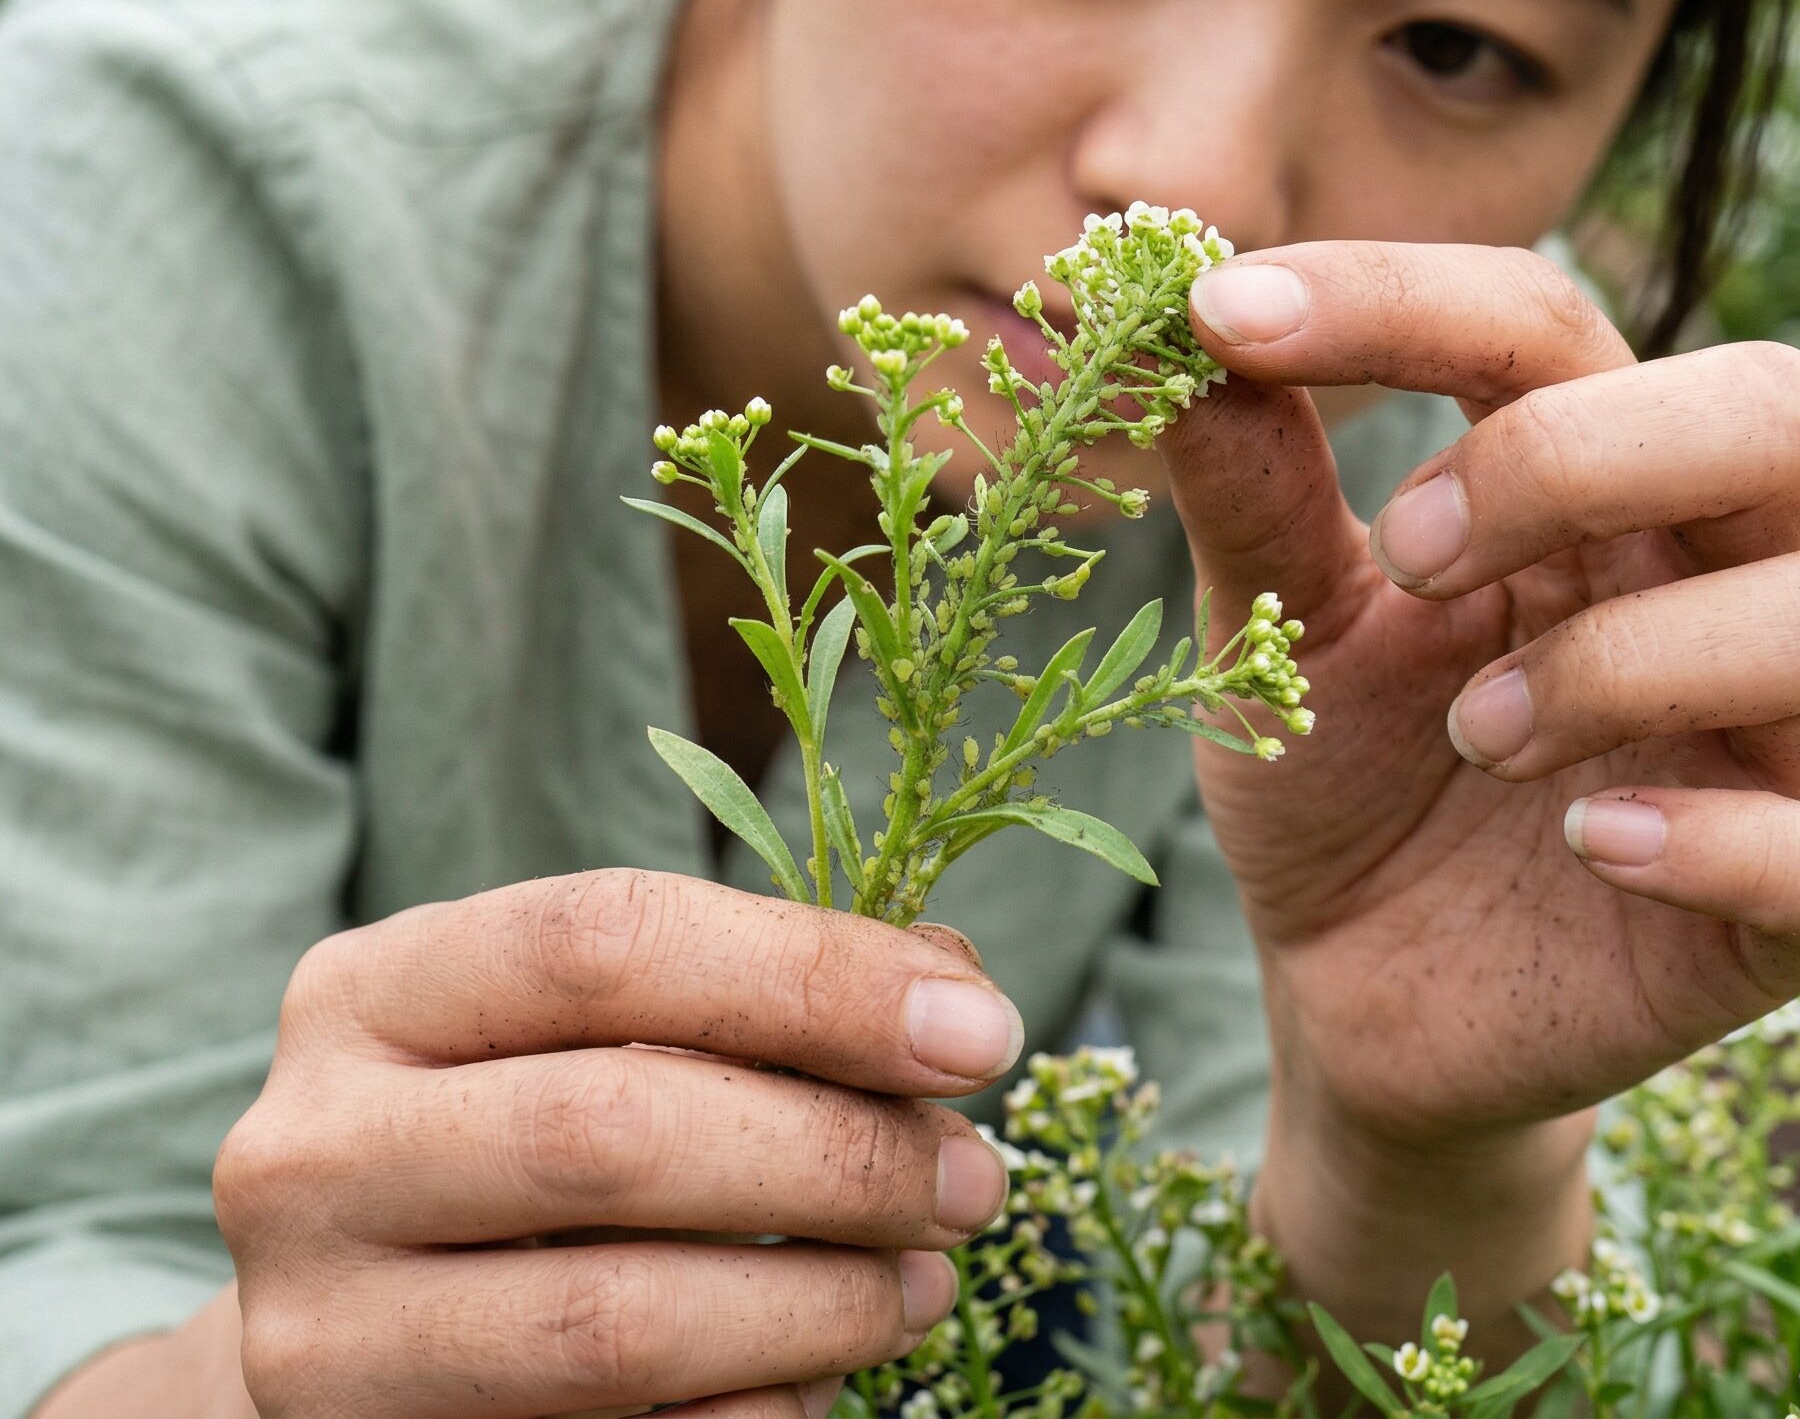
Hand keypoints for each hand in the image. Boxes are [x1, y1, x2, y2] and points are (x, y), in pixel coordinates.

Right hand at [210, 871, 1018, 1417]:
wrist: (356, 1310)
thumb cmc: (515, 1126)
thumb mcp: (595, 1025)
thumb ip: (754, 989)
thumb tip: (952, 996)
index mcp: (374, 988)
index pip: (609, 938)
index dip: (812, 978)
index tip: (977, 1030)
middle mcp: (312, 1149)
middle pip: (614, 1129)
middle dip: (837, 1155)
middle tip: (969, 1177)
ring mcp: (321, 1332)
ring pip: (614, 1320)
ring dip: (819, 1304)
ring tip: (925, 1281)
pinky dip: (753, 1416)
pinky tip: (822, 1376)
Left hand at [1160, 241, 1799, 1148]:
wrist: (1352, 992)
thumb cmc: (1333, 774)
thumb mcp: (1271, 630)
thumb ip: (1250, 490)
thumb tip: (1190, 325)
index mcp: (1580, 490)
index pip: (1546, 321)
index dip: (1395, 296)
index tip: (1224, 315)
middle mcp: (1700, 583)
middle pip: (1773, 411)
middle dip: (1578, 454)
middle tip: (1408, 554)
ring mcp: (1760, 746)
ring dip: (1625, 659)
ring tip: (1477, 736)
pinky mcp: (1781, 915)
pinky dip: (1724, 844)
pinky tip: (1586, 843)